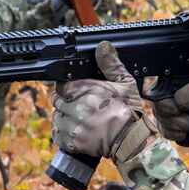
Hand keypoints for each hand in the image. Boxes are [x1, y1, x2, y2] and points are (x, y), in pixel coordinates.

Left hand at [51, 41, 155, 162]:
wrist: (132, 140)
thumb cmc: (130, 112)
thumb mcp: (125, 84)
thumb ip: (111, 64)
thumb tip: (103, 46)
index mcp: (88, 92)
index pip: (62, 86)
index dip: (67, 89)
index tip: (74, 92)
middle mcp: (78, 109)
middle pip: (57, 102)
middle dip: (66, 102)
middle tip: (78, 106)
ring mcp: (75, 128)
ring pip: (56, 119)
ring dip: (64, 118)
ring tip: (78, 119)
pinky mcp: (74, 143)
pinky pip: (58, 136)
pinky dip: (63, 134)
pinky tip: (75, 131)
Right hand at [151, 75, 188, 142]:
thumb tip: (179, 100)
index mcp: (176, 79)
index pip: (159, 87)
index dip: (169, 101)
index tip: (184, 107)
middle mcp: (167, 92)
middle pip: (157, 105)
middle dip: (173, 116)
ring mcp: (165, 108)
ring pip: (158, 118)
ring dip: (175, 126)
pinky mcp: (165, 123)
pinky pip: (162, 130)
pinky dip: (174, 134)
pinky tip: (185, 132)